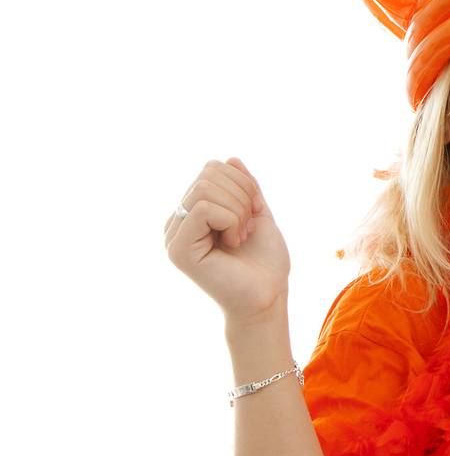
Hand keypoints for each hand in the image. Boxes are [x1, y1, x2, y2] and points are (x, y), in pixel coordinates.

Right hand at [164, 158, 289, 327]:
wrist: (268, 296)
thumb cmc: (265, 262)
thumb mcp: (258, 213)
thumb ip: (244, 187)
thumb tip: (229, 158)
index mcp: (194, 212)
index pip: (212, 168)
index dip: (243, 184)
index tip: (253, 214)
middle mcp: (178, 222)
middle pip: (208, 175)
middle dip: (242, 197)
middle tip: (246, 229)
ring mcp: (174, 235)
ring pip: (205, 189)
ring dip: (238, 210)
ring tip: (239, 237)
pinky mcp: (178, 249)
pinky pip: (204, 209)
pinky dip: (231, 221)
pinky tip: (233, 243)